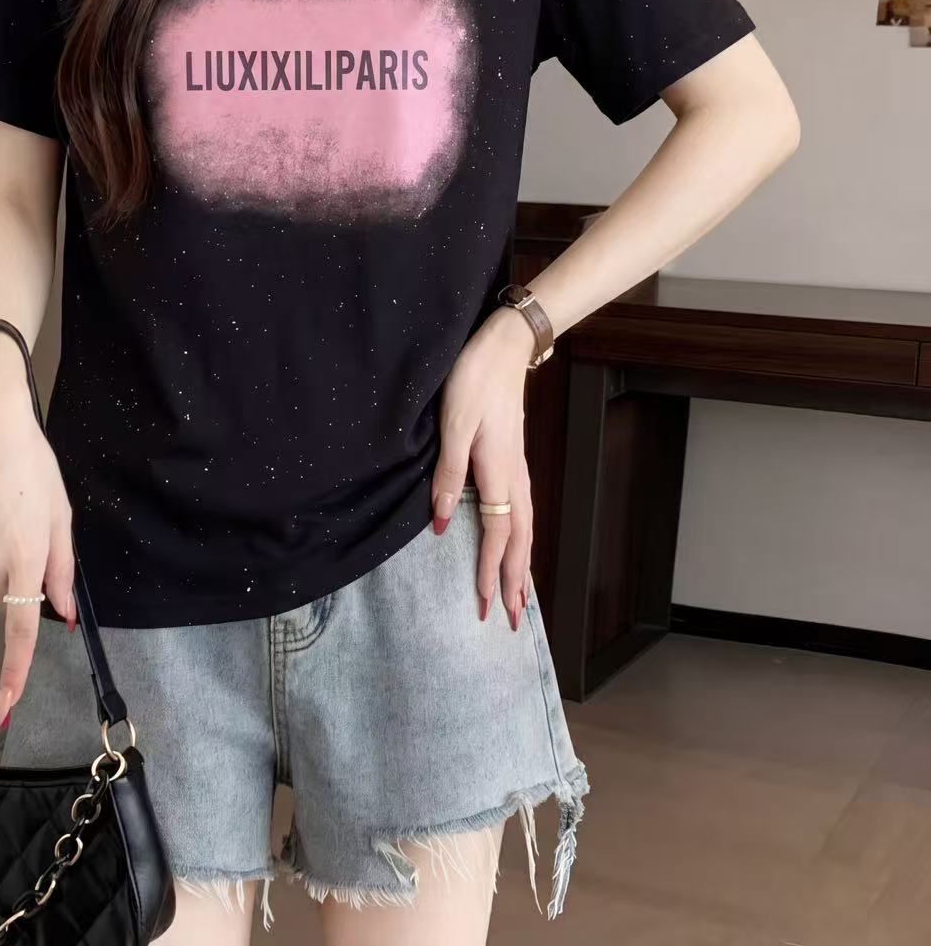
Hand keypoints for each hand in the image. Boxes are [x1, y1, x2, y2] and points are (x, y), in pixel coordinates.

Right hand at [0, 336, 75, 727]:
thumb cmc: (30, 465)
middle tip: (25, 548)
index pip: (18, 630)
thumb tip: (62, 616)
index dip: (14, 673)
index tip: (4, 709)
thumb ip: (61, 571)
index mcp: (25, 555)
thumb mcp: (60, 515)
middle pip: (0, 610)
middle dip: (15, 595)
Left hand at [430, 308, 535, 628]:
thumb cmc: (473, 381)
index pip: (498, 536)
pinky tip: (515, 544)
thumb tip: (442, 525)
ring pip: (525, 528)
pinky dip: (521, 539)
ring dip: (523, 564)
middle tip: (513, 620)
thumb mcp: (453, 425)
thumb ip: (448, 476)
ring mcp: (517, 468)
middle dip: (516, 582)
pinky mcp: (513, 459)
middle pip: (520, 541)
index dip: (491, 573)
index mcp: (498, 473)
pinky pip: (522, 512)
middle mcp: (514, 477)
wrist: (501, 347)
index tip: (486, 606)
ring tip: (521, 595)